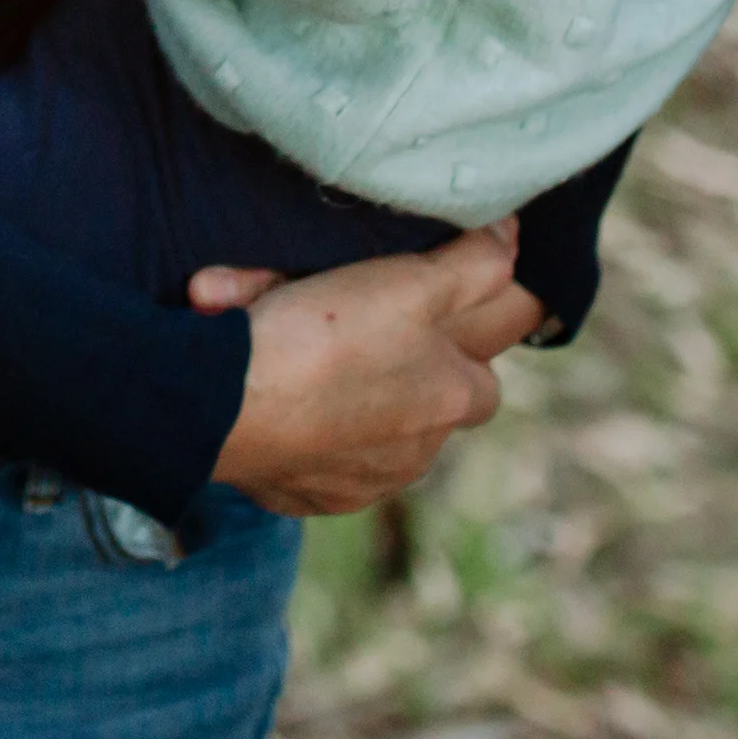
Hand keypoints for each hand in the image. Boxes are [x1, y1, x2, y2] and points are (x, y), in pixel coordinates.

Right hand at [196, 225, 541, 513]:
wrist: (224, 405)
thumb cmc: (321, 336)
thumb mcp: (408, 282)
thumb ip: (473, 262)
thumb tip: (513, 240)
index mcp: (454, 398)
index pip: (488, 376)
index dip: (467, 338)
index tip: (434, 310)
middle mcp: (418, 452)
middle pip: (434, 408)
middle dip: (413, 376)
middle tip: (366, 329)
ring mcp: (364, 481)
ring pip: (377, 436)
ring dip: (357, 401)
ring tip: (309, 351)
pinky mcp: (311, 498)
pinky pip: (323, 463)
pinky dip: (309, 433)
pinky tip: (281, 394)